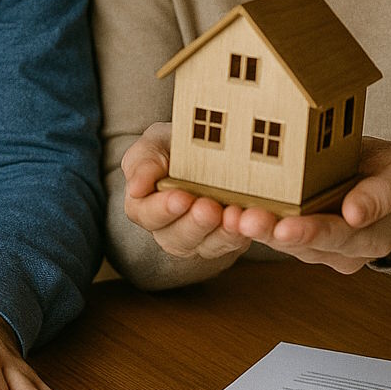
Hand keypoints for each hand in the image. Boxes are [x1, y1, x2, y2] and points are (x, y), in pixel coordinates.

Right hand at [120, 122, 251, 261]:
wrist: (209, 149)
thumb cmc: (174, 146)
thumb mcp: (155, 143)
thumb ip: (143, 162)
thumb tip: (135, 188)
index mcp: (145, 208)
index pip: (147, 215)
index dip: (163, 209)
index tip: (181, 198)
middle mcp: (171, 231)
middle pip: (179, 238)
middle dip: (196, 224)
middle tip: (210, 208)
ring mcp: (202, 239)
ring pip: (210, 246)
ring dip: (224, 233)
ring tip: (235, 215)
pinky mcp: (229, 239)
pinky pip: (238, 242)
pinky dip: (247, 232)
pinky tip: (254, 218)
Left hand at [226, 138, 390, 272]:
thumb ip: (384, 194)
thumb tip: (357, 213)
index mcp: (374, 236)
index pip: (340, 237)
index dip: (312, 233)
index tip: (287, 227)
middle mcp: (345, 249)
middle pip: (306, 244)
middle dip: (273, 233)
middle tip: (245, 220)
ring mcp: (323, 245)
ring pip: (288, 241)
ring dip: (258, 230)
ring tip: (231, 216)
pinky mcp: (305, 235)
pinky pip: (280, 232)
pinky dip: (257, 223)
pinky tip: (231, 210)